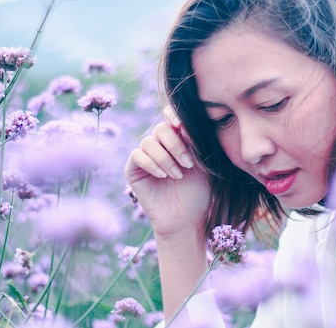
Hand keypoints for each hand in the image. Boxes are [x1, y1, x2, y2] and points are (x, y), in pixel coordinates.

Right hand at [125, 107, 210, 237]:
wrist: (187, 218)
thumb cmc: (198, 192)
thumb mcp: (202, 164)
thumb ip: (195, 142)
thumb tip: (185, 123)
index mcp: (178, 138)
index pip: (171, 116)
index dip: (177, 118)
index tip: (188, 131)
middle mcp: (160, 145)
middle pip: (161, 128)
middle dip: (176, 145)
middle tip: (188, 164)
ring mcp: (146, 156)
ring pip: (149, 142)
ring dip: (165, 158)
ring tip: (178, 175)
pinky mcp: (133, 169)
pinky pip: (137, 156)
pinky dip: (151, 164)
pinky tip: (163, 176)